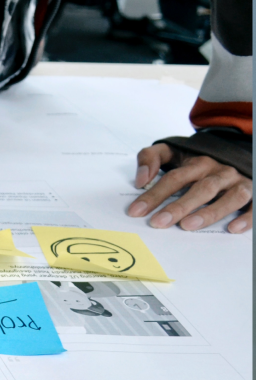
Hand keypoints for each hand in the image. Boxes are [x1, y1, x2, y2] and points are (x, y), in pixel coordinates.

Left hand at [128, 143, 251, 232]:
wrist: (232, 151)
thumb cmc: (196, 160)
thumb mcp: (171, 151)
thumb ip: (150, 157)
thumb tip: (140, 179)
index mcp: (198, 162)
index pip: (174, 178)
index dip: (154, 195)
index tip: (136, 211)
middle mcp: (220, 172)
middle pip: (201, 189)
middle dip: (179, 206)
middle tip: (159, 222)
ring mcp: (239, 182)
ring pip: (230, 197)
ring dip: (209, 212)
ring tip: (188, 226)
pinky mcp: (254, 192)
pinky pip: (254, 206)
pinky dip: (246, 217)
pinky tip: (232, 228)